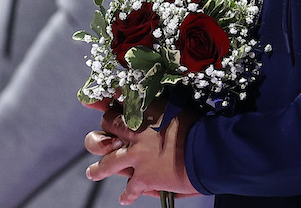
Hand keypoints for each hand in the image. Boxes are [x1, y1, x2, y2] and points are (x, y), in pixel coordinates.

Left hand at [85, 102, 200, 204]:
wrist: (207, 150)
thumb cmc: (199, 126)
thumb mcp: (178, 107)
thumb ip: (161, 109)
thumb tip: (154, 112)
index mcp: (144, 110)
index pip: (117, 103)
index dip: (108, 106)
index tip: (100, 105)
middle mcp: (135, 131)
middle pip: (107, 127)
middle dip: (102, 133)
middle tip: (99, 139)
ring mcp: (137, 156)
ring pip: (107, 162)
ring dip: (99, 169)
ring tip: (92, 173)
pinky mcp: (144, 178)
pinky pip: (129, 189)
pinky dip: (127, 195)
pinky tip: (124, 198)